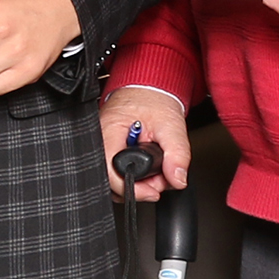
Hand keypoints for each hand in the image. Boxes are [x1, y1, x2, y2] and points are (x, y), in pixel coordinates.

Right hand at [100, 85, 192, 200]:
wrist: (149, 88)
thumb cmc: (154, 100)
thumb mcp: (172, 125)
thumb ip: (177, 154)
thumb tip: (177, 179)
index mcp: (109, 132)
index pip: (111, 173)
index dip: (134, 188)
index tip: (154, 190)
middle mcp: (101, 141)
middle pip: (111, 180)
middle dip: (140, 187)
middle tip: (160, 180)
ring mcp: (104, 146)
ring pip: (113, 180)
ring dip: (139, 184)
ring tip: (157, 173)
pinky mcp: (111, 151)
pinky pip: (117, 172)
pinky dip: (135, 177)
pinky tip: (149, 170)